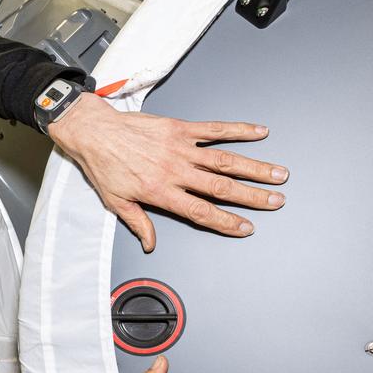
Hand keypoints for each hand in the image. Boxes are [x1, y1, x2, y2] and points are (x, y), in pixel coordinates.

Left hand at [47, 93, 288, 251]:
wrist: (94, 132)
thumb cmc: (104, 166)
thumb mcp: (116, 202)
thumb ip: (138, 223)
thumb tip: (150, 244)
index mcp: (161, 192)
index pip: (201, 212)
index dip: (226, 221)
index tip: (247, 227)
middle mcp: (175, 171)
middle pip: (221, 187)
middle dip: (252, 197)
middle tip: (276, 201)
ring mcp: (180, 148)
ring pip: (225, 160)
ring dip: (254, 167)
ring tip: (279, 173)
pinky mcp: (180, 128)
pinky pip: (214, 130)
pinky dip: (238, 130)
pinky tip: (259, 132)